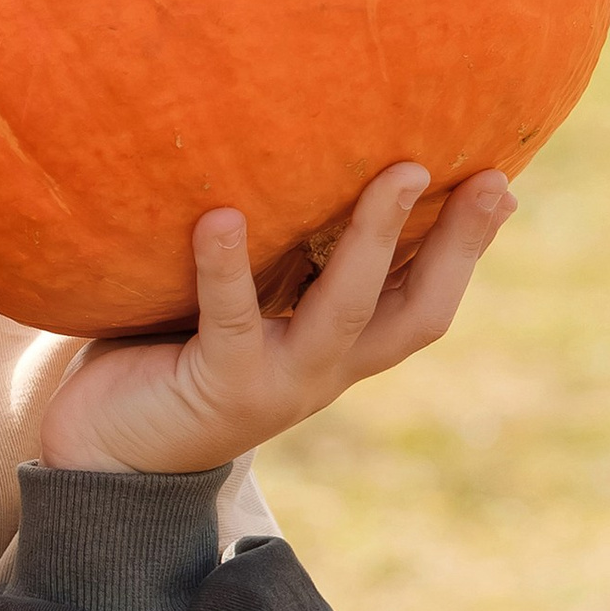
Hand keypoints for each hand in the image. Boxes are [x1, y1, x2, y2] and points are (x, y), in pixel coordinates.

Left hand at [40, 163, 514, 476]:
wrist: (108, 451)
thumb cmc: (173, 352)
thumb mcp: (244, 303)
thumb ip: (281, 257)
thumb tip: (309, 159)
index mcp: (340, 348)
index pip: (423, 298)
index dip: (467, 247)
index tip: (501, 181)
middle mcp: (324, 367)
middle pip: (412, 309)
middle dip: (455, 244)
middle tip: (483, 178)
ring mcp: (279, 380)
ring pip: (345, 308)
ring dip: (374, 239)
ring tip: (395, 174)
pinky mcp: (220, 385)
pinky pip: (230, 318)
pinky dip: (225, 265)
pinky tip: (220, 216)